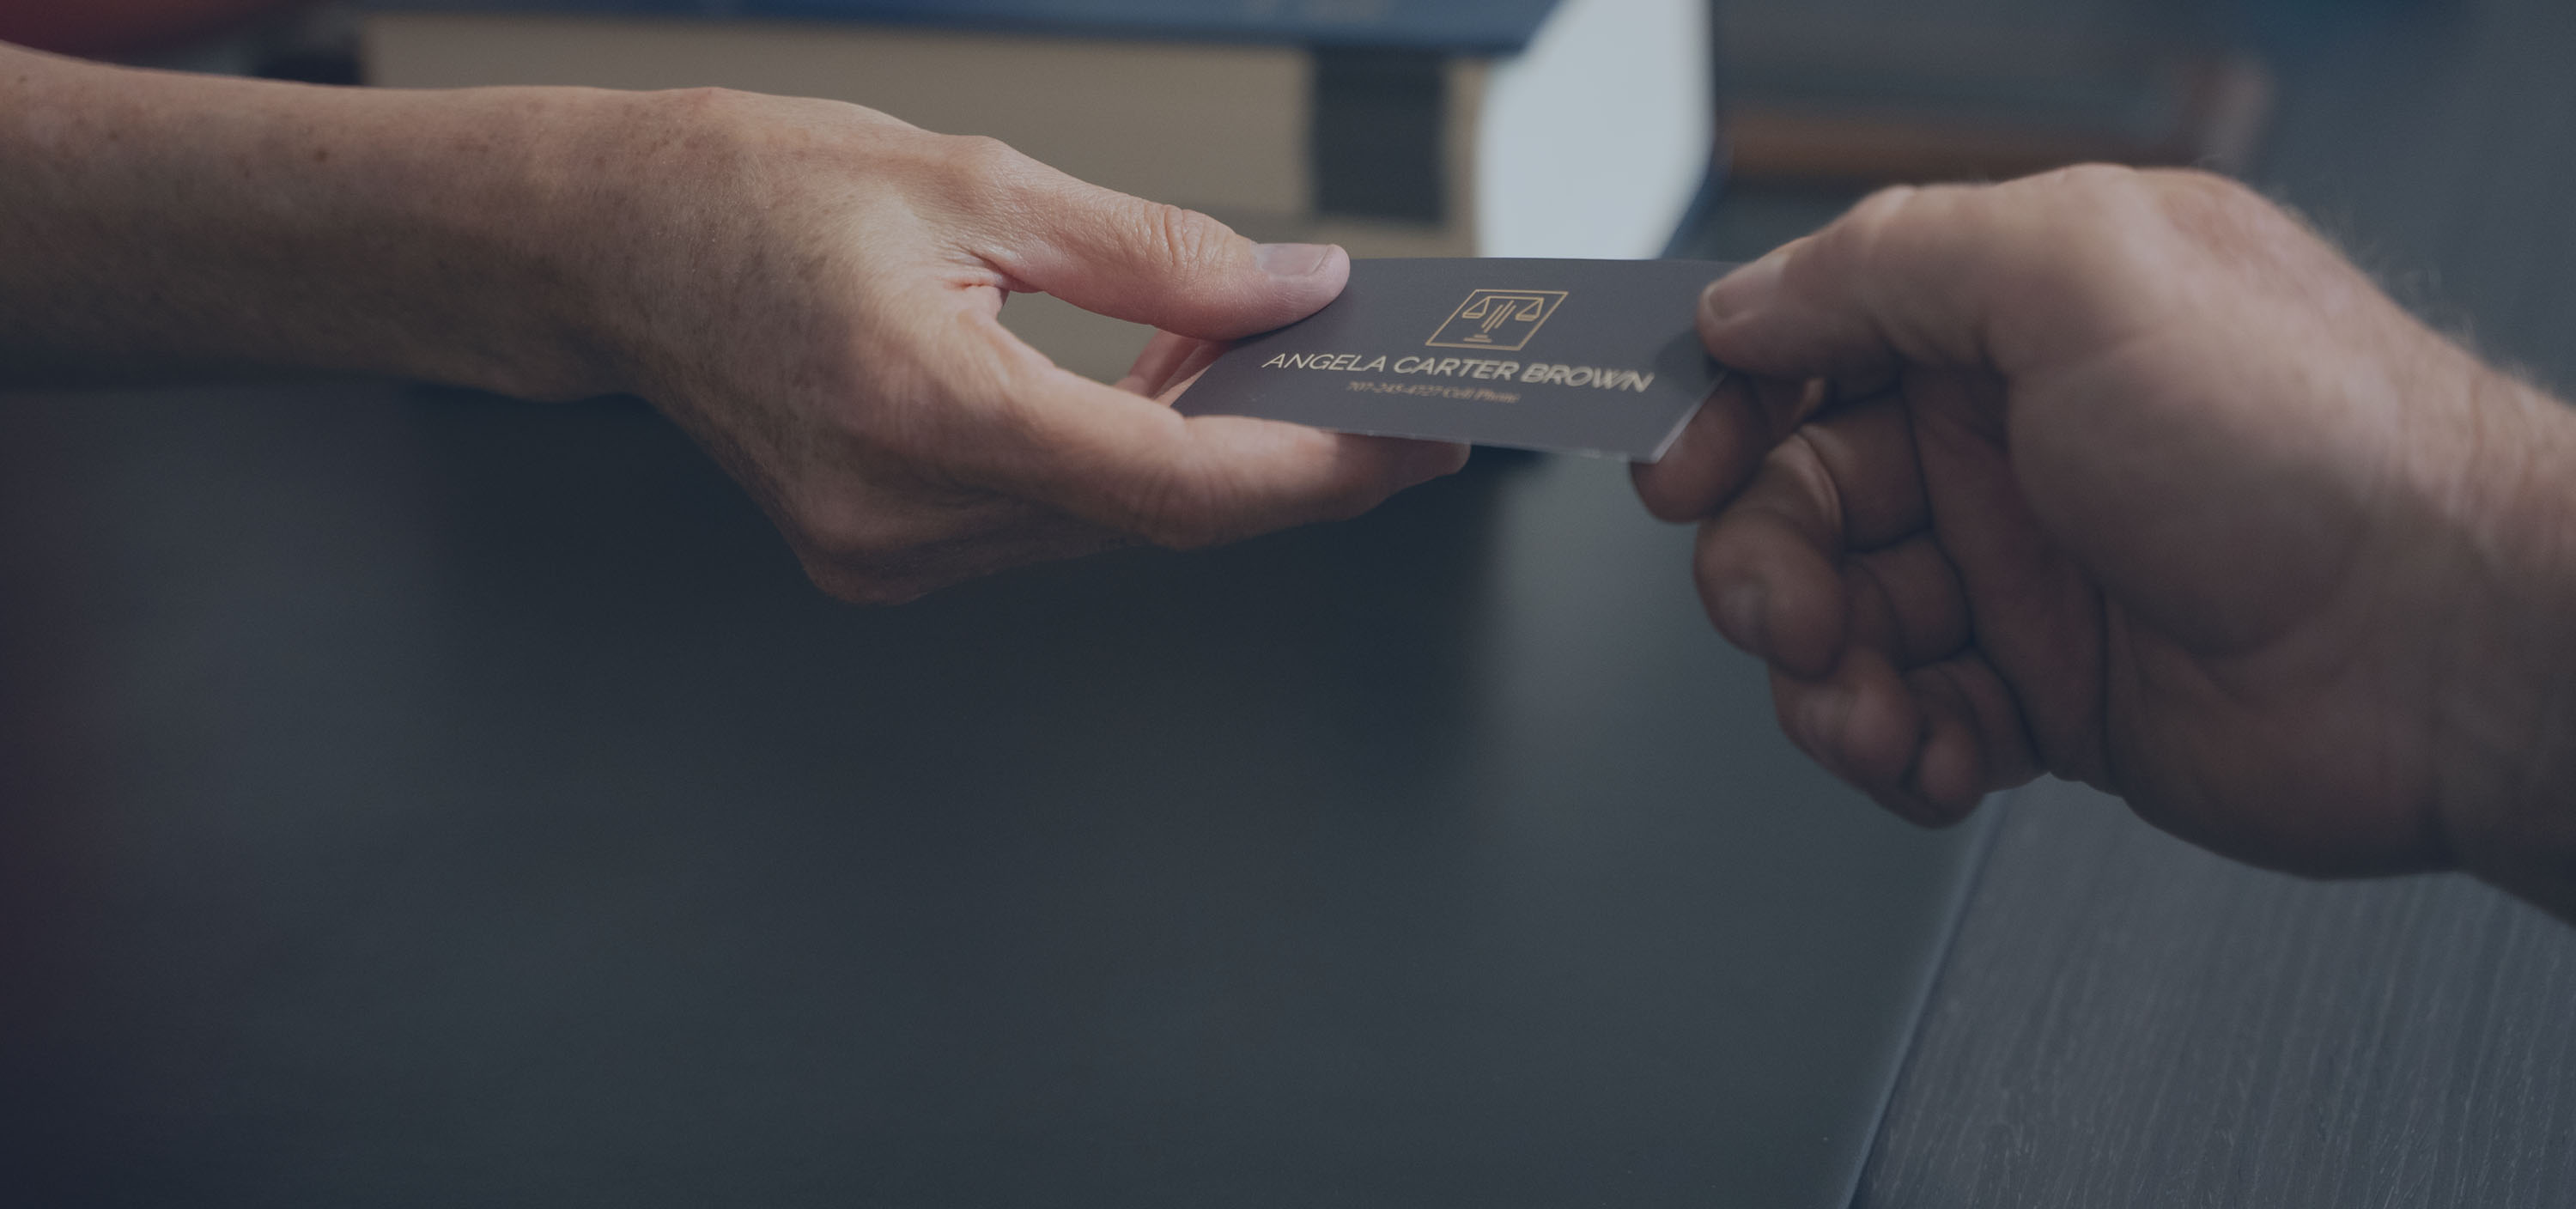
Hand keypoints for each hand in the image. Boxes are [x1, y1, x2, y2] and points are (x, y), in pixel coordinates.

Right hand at [572, 89, 1463, 602]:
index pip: (1173, 484)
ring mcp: (888, 555)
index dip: (1317, 468)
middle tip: (1391, 393)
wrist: (604, 248)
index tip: (1418, 439)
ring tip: (1284, 372)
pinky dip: (1123, 468)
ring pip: (1110, 527)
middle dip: (1288, 459)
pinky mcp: (882, 557)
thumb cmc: (751, 192)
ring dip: (1208, 460)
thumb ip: (1153, 255)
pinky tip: (1166, 399)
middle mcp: (904, 517)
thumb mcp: (975, 179)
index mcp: (924, 411)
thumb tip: (1292, 291)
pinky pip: (1049, 524)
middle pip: (1158, 518)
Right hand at [1634, 167, 2575, 912]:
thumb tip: (1746, 301)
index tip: (1676, 464)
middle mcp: (2006, 442)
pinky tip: (1939, 750)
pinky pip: (1906, 721)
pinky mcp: (2046, 697)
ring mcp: (2024, 574)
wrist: (2447, 646)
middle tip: (1791, 609)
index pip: (1803, 345)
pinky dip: (1896, 749)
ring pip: (1833, 625)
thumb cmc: (2314, 446)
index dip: (1720, 407)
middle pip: (1792, 499)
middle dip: (1763, 565)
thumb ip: (1889, 262)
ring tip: (1874, 705)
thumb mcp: (2082, 273)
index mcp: (2007, 319)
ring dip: (1823, 678)